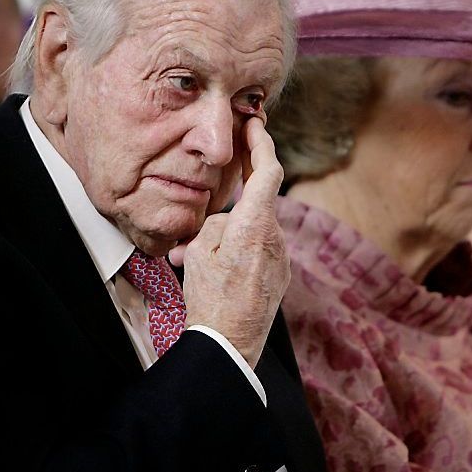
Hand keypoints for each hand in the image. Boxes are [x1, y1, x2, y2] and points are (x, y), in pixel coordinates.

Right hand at [173, 117, 288, 367]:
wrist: (230, 345)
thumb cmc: (211, 298)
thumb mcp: (201, 252)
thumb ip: (216, 225)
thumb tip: (224, 222)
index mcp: (255, 225)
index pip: (268, 172)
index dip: (262, 145)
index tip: (256, 127)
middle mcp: (274, 237)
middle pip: (261, 200)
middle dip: (243, 185)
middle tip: (233, 159)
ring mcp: (280, 258)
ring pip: (254, 228)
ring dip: (230, 231)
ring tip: (192, 254)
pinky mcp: (279, 275)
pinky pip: (257, 250)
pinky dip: (237, 250)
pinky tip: (211, 268)